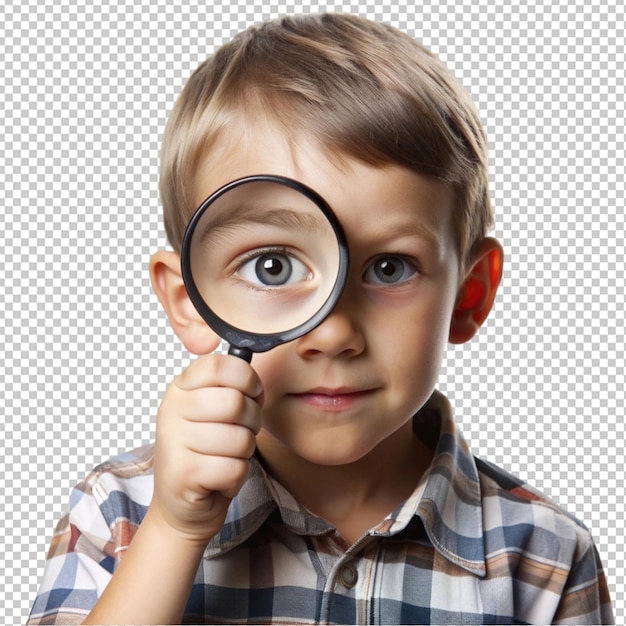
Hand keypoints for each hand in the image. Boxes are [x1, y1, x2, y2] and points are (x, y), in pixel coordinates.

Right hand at [150, 353, 262, 546]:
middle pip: (235, 403)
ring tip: (225, 458)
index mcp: (181, 388)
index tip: (251, 392)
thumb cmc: (206, 453)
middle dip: (251, 422)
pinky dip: (236, 478)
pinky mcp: (184, 474)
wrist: (181, 505)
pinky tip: (219, 479)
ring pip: (240, 438)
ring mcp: (174, 442)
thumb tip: (255, 381)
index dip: (246, 378)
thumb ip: (232, 389)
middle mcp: (171, 410)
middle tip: (239, 434)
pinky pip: (234, 468)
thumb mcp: (214, 412)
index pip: (218, 365)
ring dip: (243, 454)